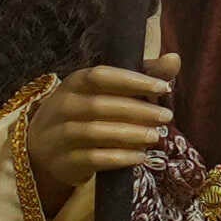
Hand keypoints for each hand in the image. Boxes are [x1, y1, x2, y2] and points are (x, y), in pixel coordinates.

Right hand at [14, 61, 177, 197]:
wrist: (45, 149)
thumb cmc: (86, 114)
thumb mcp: (106, 92)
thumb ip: (140, 76)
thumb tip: (174, 58)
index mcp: (75, 82)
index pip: (102, 76)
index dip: (133, 80)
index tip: (164, 87)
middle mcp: (63, 106)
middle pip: (100, 105)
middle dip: (137, 110)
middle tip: (166, 116)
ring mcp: (60, 135)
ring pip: (96, 133)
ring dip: (130, 134)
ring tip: (156, 136)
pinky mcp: (64, 162)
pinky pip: (93, 159)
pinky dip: (120, 158)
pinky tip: (140, 157)